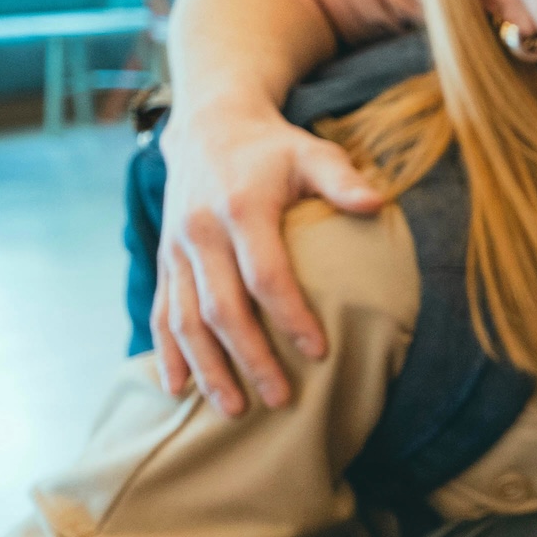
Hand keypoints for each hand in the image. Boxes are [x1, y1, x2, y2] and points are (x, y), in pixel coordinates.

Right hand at [152, 95, 383, 413]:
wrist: (209, 126)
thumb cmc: (273, 148)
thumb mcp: (312, 152)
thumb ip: (342, 179)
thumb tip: (375, 204)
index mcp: (241, 209)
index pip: (265, 274)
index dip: (290, 316)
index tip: (318, 352)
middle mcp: (201, 233)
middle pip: (223, 308)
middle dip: (250, 358)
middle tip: (281, 400)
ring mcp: (176, 249)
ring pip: (184, 319)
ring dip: (207, 368)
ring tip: (233, 410)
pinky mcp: (164, 260)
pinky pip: (160, 312)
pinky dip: (166, 352)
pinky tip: (175, 388)